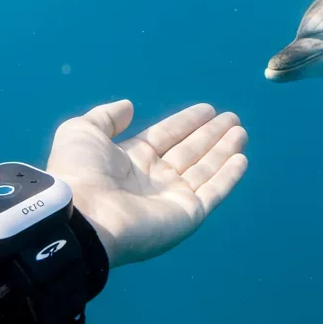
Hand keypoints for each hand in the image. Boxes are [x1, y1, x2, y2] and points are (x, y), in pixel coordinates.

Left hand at [46, 100, 248, 268]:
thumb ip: (106, 117)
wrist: (85, 217)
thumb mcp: (83, 132)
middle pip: (189, 151)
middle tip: (232, 118)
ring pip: (205, 169)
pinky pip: (213, 191)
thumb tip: (128, 107)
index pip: (166, 136)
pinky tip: (241, 159)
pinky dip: (228, 176)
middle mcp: (154, 179)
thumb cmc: (81, 172)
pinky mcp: (188, 214)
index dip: (186, 122)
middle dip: (210, 134)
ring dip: (224, 150)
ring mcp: (172, 197)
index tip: (207, 109)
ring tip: (241, 131)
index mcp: (130, 160)